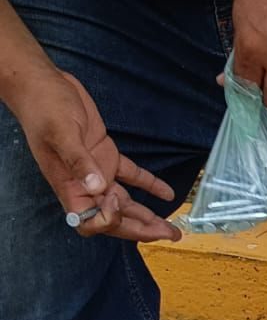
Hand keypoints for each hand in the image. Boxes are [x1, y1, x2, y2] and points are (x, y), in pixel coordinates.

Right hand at [12, 66, 177, 242]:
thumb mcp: (61, 132)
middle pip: (114, 218)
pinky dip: (150, 185)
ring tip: (171, 228)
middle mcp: (84, 184)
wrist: (43, 84)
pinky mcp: (107, 156)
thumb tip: (96, 186)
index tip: (115, 200)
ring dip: (148, 216)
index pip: (89, 221)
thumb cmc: (43, 106)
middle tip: (168, 235)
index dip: (106, 219)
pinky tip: (167, 193)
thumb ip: (79, 160)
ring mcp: (97, 171)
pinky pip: (132, 176)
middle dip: (140, 229)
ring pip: (125, 202)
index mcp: (68, 186)